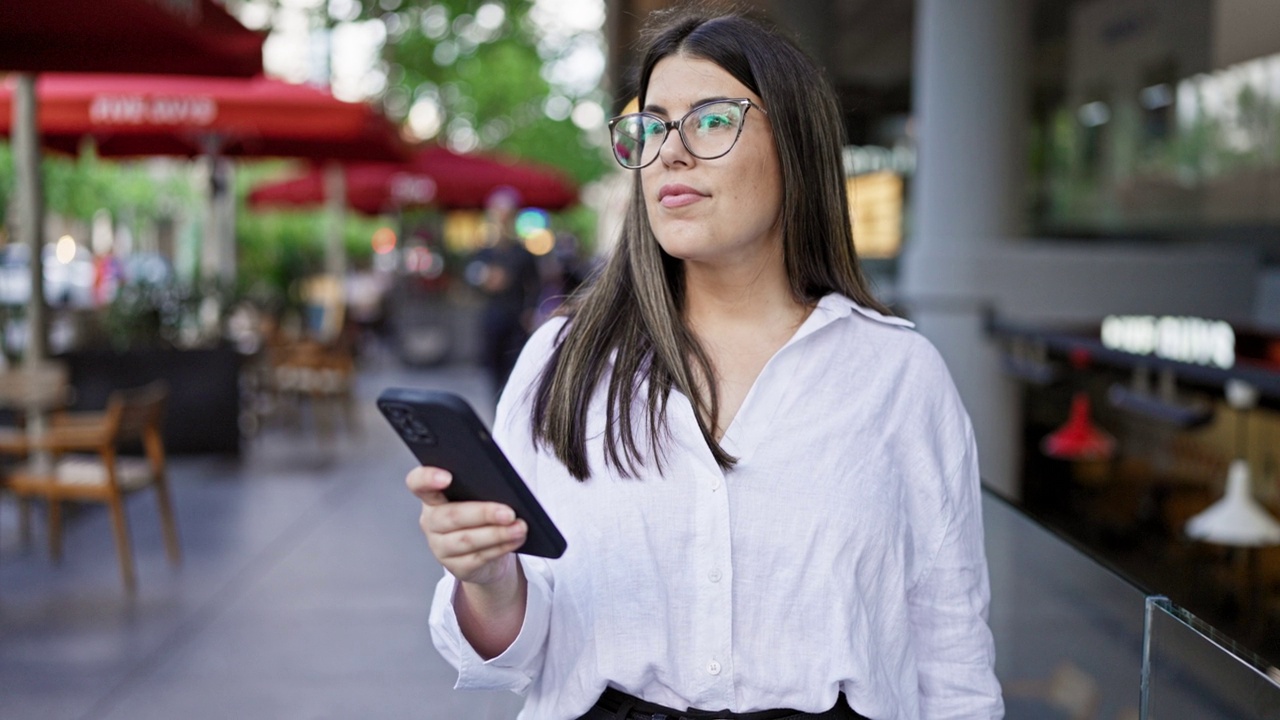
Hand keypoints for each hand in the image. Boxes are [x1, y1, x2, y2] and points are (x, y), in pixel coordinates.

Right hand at [406, 466, 526, 586]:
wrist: (487, 554)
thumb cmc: (483, 517)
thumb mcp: (479, 499)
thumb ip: (482, 489)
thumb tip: (505, 489)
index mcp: (433, 497)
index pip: (418, 483)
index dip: (427, 479)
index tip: (447, 477)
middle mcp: (431, 522)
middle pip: (451, 516)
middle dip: (483, 513)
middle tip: (509, 512)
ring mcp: (440, 547)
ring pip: (467, 540)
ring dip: (497, 534)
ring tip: (520, 527)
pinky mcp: (456, 567)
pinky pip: (479, 557)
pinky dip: (501, 547)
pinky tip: (516, 539)